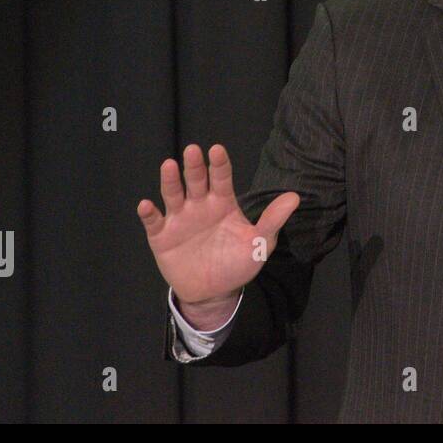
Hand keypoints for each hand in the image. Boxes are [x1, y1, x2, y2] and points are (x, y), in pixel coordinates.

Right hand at [137, 143, 299, 314]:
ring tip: (169, 166)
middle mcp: (200, 205)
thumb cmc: (237, 263)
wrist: (213, 292)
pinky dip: (149, 213)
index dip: (219, 164)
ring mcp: (179, 219)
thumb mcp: (259, 243)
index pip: (221, 178)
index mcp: (223, 203)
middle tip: (193, 150)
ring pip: (173, 195)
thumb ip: (273, 220)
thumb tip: (295, 197)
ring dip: (170, 181)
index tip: (217, 150)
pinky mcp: (162, 236)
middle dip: (195, 166)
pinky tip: (147, 205)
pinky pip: (154, 222)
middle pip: (196, 181)